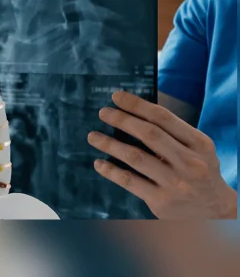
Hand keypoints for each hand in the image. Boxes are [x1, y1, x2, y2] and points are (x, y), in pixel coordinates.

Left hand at [88, 91, 236, 218]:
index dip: (137, 105)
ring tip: (93, 137)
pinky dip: (111, 171)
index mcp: (198, 144)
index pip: (163, 118)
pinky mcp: (161, 202)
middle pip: (149, 134)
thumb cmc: (199, 171)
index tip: (116, 97)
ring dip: (110, 145)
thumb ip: (173, 133)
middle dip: (122, 120)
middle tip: (103, 113)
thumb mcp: (197, 149)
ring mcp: (175, 183)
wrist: (216, 212)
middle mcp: (189, 163)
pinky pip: (130, 181)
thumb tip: (133, 112)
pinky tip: (99, 163)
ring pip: (136, 158)